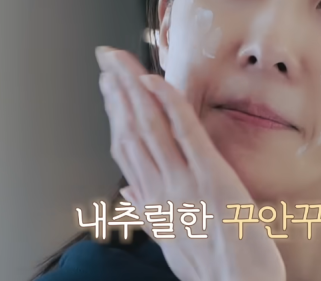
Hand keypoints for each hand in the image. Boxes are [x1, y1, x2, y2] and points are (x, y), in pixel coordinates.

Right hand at [95, 47, 285, 280]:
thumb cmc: (213, 271)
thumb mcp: (172, 243)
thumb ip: (148, 212)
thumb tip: (127, 192)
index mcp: (154, 202)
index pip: (126, 148)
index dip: (114, 114)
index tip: (108, 88)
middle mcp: (161, 189)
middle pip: (131, 130)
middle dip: (117, 91)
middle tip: (107, 60)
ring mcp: (183, 182)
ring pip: (150, 126)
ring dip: (133, 89)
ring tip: (121, 62)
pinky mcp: (211, 177)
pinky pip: (185, 132)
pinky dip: (168, 103)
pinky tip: (155, 81)